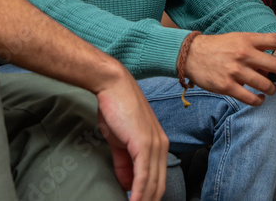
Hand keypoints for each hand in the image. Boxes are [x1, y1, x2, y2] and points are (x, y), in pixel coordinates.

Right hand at [96, 80, 168, 200]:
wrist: (113, 85)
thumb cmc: (115, 109)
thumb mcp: (119, 141)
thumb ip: (124, 163)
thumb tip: (127, 184)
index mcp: (158, 145)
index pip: (159, 179)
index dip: (150, 197)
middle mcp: (161, 146)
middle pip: (159, 185)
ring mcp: (155, 145)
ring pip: (153, 183)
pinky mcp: (144, 144)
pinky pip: (144, 176)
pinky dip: (139, 193)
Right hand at [184, 32, 275, 103]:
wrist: (191, 54)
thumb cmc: (219, 47)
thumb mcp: (239, 40)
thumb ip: (257, 49)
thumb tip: (275, 64)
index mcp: (248, 40)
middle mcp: (244, 54)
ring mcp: (236, 70)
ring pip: (266, 84)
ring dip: (273, 90)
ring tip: (272, 90)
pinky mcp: (227, 86)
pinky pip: (250, 98)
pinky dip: (259, 101)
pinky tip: (259, 99)